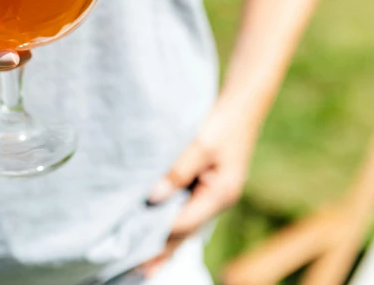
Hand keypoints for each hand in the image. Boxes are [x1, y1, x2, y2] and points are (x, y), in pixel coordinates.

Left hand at [139, 101, 260, 276]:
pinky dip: (171, 225)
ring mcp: (213, 196)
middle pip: (184, 233)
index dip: (158, 234)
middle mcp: (218, 201)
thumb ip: (178, 170)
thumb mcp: (201, 144)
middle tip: (134, 272)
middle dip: (160, 251)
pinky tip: (157, 235)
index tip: (130, 243)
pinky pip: (186, 212)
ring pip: (185, 226)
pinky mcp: (207, 187)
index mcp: (220, 195)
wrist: (242, 105)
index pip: (183, 223)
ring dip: (164, 242)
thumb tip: (153, 197)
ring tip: (141, 265)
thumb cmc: (223, 122)